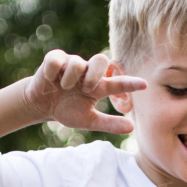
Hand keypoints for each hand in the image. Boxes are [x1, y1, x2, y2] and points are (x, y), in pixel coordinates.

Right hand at [26, 51, 146, 135]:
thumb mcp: (88, 120)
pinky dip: (53, 72)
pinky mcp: (54, 58)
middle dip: (95, 74)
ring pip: (77, 63)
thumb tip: (132, 128)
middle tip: (87, 88)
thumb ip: (109, 123)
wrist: (41, 106)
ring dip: (70, 79)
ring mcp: (71, 63)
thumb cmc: (67, 110)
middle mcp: (87, 71)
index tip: (144, 85)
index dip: (130, 84)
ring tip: (64, 88)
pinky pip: (56, 60)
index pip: (118, 83)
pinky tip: (51, 80)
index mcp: (98, 86)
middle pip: (101, 59)